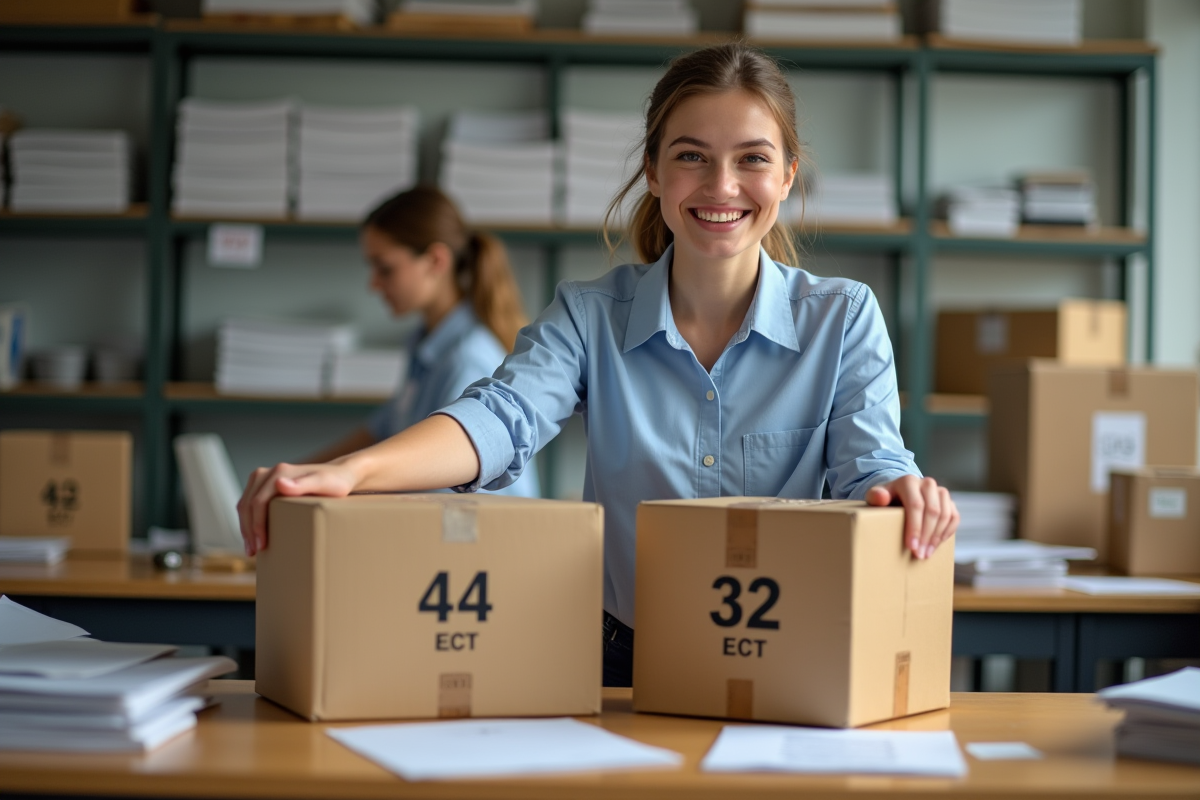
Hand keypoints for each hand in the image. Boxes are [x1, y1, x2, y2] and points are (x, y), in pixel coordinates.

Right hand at [237, 461, 357, 555]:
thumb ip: (305, 484)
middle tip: (254, 553)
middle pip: (248, 504)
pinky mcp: (265, 485)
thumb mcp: (324, 483)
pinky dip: (248, 521)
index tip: (261, 545)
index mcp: (279, 473)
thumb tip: (280, 484)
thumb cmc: (336, 482)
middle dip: (248, 530)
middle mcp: (269, 473)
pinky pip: (249, 503)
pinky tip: (253, 536)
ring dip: (245, 527)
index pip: (258, 502)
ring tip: (252, 549)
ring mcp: (265, 478)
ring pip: (245, 505)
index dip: (256, 526)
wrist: (339, 474)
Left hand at [865, 475, 957, 559]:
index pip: (916, 505)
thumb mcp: (876, 497)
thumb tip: (881, 497)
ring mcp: (940, 491)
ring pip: (945, 515)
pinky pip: (954, 518)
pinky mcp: (949, 501)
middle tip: (919, 554)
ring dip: (937, 537)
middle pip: (932, 511)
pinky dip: (947, 533)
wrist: (899, 494)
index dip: (915, 527)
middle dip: (927, 536)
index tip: (912, 547)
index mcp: (908, 481)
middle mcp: (927, 483)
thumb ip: (875, 496)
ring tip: (927, 554)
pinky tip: (937, 545)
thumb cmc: (886, 499)